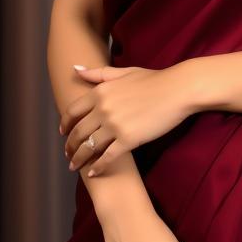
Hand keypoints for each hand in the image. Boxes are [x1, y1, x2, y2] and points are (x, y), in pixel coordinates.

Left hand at [60, 63, 196, 176]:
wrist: (178, 90)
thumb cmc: (154, 80)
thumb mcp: (124, 72)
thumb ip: (98, 74)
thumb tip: (75, 69)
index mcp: (100, 92)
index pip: (73, 111)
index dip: (65, 125)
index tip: (63, 134)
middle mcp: (103, 109)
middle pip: (78, 132)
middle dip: (70, 146)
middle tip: (68, 154)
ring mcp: (115, 125)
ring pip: (89, 147)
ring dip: (79, 158)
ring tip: (75, 166)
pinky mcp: (128, 140)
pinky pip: (107, 157)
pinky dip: (98, 166)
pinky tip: (94, 172)